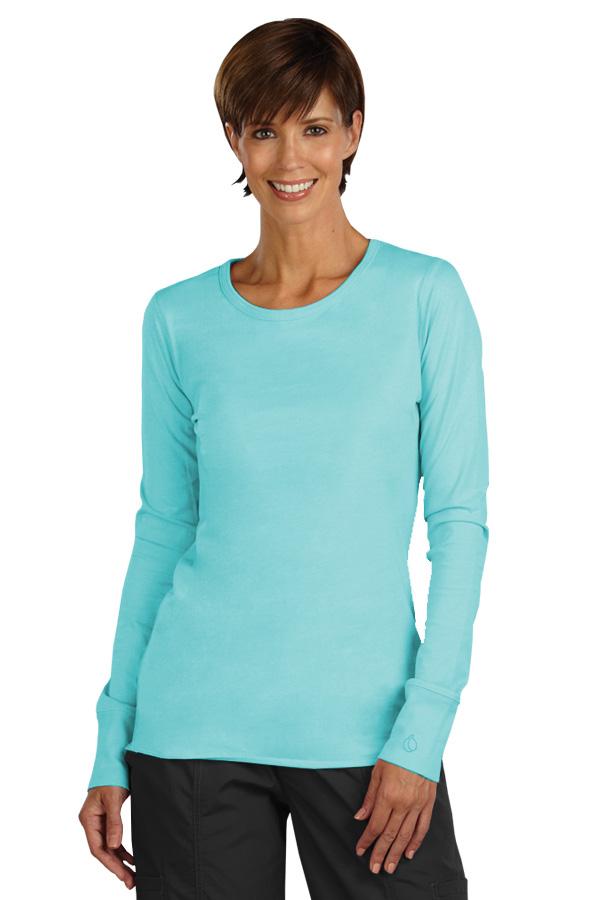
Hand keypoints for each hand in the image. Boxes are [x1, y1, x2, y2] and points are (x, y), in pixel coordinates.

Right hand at [79, 786, 134, 888]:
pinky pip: (113, 839)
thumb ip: (114, 823)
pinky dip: (121, 850)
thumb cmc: (112, 776)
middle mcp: (91, 822)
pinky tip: (131, 859)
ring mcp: (98, 822)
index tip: (122, 874)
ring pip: (108, 847)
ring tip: (132, 875)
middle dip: (116, 867)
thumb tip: (114, 846)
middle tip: (130, 881)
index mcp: (88, 819)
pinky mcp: (107, 819)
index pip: (97, 848)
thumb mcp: (114, 799)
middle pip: (102, 851)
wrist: (115, 761)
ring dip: (120, 861)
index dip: (109, 863)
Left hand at [354, 759, 436, 874]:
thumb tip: (360, 817)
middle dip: (381, 853)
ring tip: (390, 867)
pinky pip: (422, 827)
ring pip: (406, 835)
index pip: (375, 825)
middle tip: (374, 868)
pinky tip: (409, 852)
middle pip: (390, 835)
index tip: (360, 851)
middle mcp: (403, 803)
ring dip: (397, 853)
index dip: (367, 840)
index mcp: (388, 795)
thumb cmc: (395, 755)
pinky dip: (416, 842)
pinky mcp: (428, 803)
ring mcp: (418, 804)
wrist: (419, 742)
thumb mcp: (376, 773)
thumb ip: (369, 798)